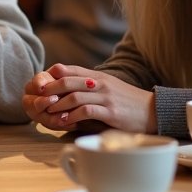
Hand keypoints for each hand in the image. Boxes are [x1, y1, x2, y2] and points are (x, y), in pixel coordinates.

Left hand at [21, 64, 155, 132]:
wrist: (152, 111)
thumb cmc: (127, 102)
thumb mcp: (107, 88)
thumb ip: (88, 86)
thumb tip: (64, 91)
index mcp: (97, 76)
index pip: (69, 69)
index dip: (52, 76)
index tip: (41, 86)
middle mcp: (100, 83)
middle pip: (68, 81)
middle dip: (50, 90)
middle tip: (39, 98)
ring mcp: (106, 97)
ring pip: (74, 96)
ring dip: (58, 105)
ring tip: (48, 112)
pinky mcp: (111, 112)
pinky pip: (87, 111)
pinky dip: (73, 116)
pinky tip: (64, 122)